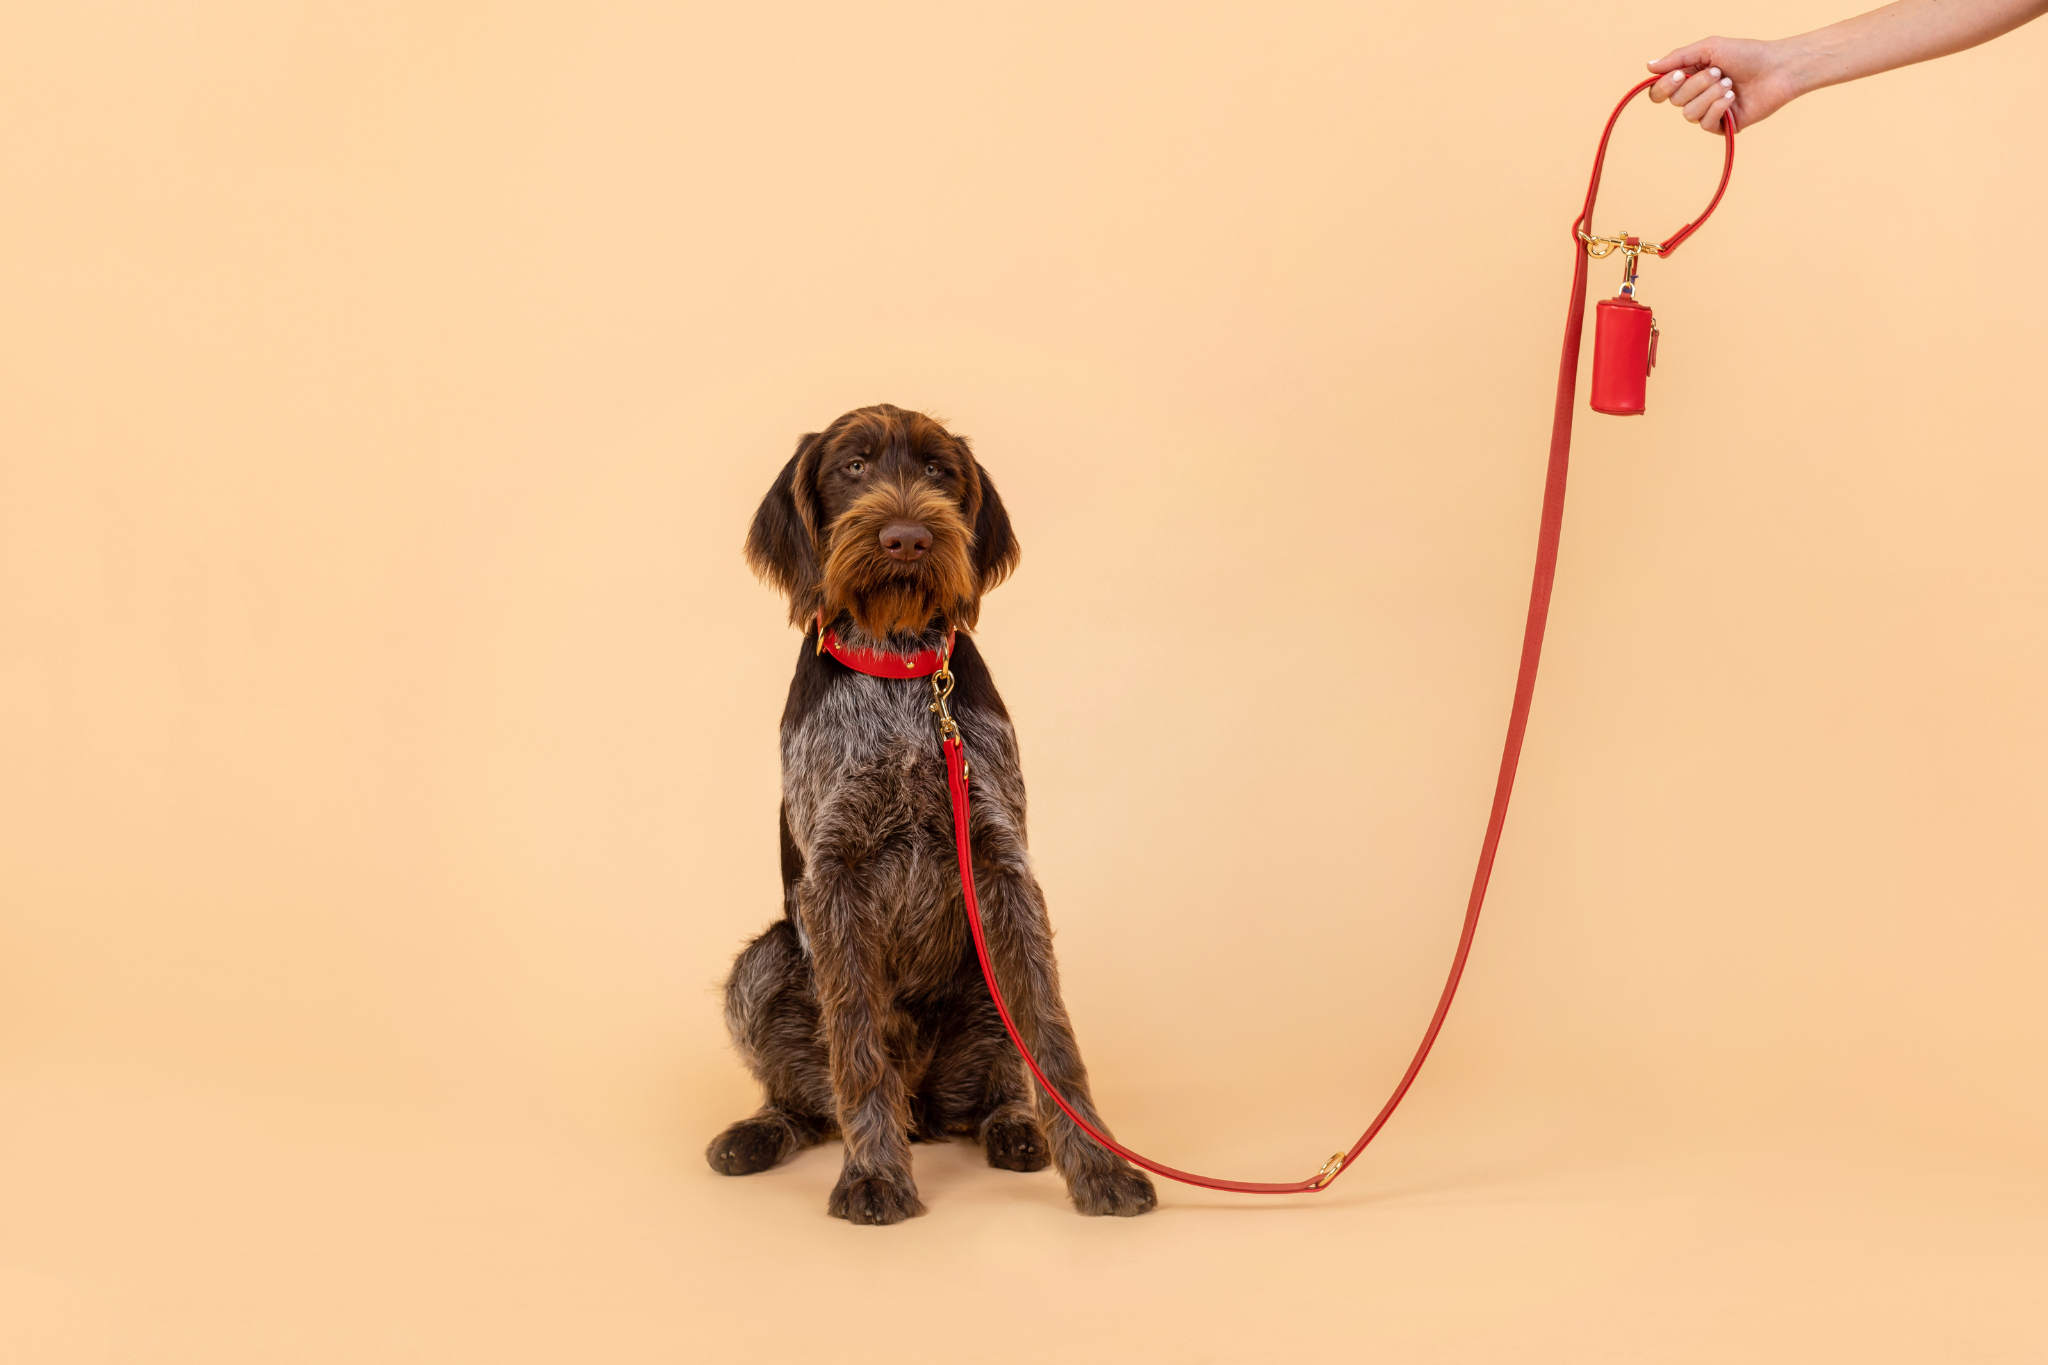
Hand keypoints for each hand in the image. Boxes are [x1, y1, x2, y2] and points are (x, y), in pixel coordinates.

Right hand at [1647, 37, 1801, 131]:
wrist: (1778, 68)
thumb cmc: (1747, 54)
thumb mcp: (1709, 48)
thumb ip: (1677, 57)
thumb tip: (1648, 66)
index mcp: (1689, 78)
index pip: (1659, 91)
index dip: (1663, 86)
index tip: (1679, 74)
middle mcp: (1696, 96)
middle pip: (1673, 101)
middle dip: (1695, 85)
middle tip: (1718, 72)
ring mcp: (1708, 112)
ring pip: (1688, 113)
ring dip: (1709, 95)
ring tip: (1730, 84)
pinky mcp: (1723, 126)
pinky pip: (1705, 124)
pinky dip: (1718, 108)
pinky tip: (1732, 97)